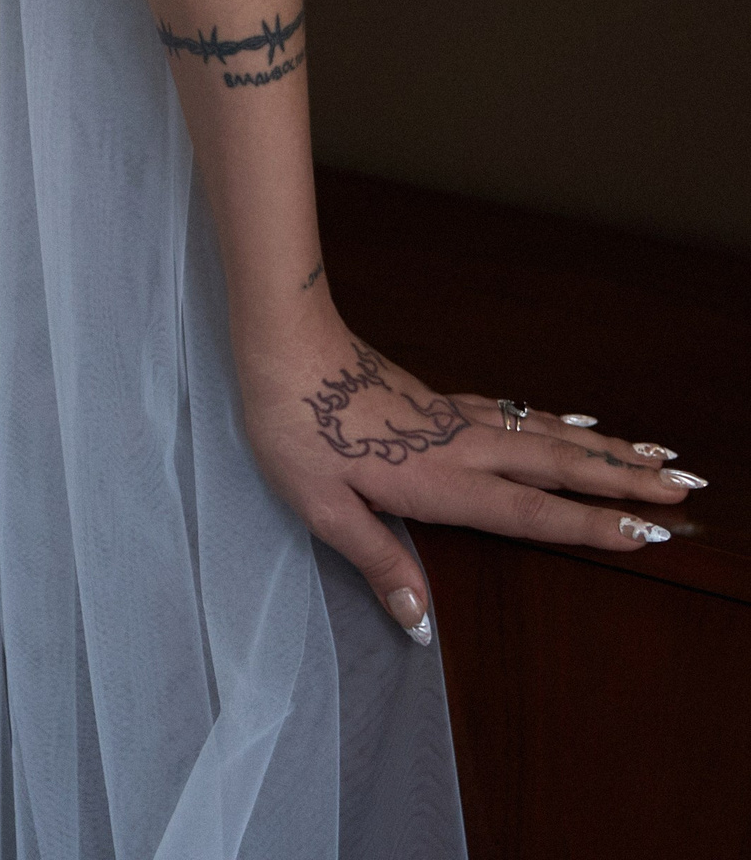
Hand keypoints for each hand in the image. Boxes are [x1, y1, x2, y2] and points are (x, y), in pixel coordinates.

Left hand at [238, 301, 702, 637]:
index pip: (531, 512)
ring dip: (603, 447)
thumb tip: (422, 624)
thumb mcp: (323, 508)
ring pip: (544, 433)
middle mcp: (460, 447)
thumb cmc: (293, 427)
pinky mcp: (437, 398)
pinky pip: (515, 413)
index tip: (648, 532)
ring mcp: (453, 417)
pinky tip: (574, 420)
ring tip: (655, 452)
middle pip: (558, 465)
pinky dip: (556, 420)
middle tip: (686, 485)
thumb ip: (378, 562)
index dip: (590, 525)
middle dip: (624, 479)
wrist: (281, 344)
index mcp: (440, 482)